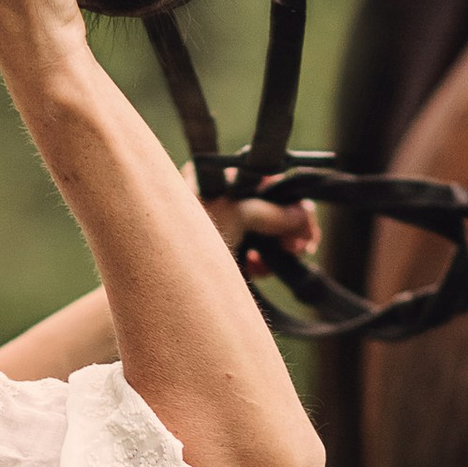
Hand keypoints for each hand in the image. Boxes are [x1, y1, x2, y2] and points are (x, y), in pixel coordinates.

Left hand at [199, 175, 322, 267]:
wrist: (163, 290)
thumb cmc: (188, 242)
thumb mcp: (236, 215)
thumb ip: (272, 211)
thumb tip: (303, 213)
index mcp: (209, 176)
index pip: (260, 176)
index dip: (286, 194)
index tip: (303, 216)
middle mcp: (212, 197)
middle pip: (266, 203)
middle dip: (289, 223)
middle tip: (304, 244)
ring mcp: (216, 227)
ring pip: (264, 229)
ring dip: (283, 244)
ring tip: (291, 257)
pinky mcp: (219, 254)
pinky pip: (253, 251)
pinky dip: (265, 260)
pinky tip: (262, 270)